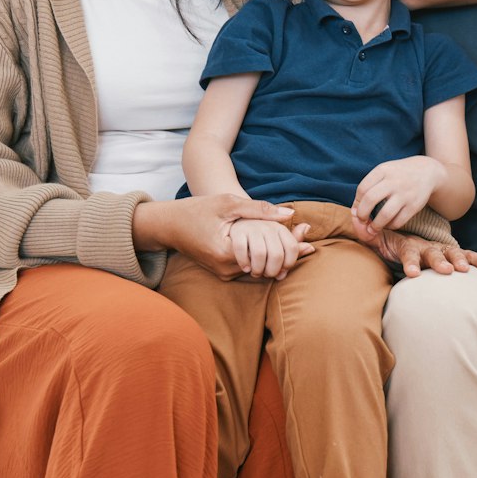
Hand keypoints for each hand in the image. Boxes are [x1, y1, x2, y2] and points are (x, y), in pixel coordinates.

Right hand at [136, 195, 310, 280]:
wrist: (170, 224)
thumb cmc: (197, 209)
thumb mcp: (228, 203)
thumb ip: (259, 209)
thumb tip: (289, 214)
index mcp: (227, 253)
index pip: (269, 256)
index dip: (289, 248)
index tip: (306, 239)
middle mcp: (226, 269)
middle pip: (267, 266)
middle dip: (286, 255)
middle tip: (306, 242)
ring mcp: (224, 274)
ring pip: (260, 270)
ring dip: (275, 258)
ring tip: (292, 243)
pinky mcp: (223, 273)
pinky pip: (250, 268)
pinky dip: (262, 258)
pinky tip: (272, 246)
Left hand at [350, 213, 476, 278]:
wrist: (407, 235)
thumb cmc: (390, 244)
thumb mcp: (377, 240)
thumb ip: (368, 235)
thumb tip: (358, 224)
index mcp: (408, 245)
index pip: (408, 253)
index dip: (411, 263)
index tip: (413, 273)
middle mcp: (426, 247)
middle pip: (433, 253)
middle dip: (439, 262)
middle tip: (446, 271)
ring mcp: (440, 250)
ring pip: (451, 253)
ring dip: (458, 260)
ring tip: (464, 270)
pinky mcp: (450, 255)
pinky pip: (466, 256)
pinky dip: (476, 260)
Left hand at [352, 155, 445, 231]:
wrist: (427, 171)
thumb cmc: (398, 174)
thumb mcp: (384, 172)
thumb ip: (369, 187)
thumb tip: (354, 211)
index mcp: (383, 170)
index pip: (362, 189)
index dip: (356, 203)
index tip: (357, 210)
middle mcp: (394, 181)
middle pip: (370, 200)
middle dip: (362, 214)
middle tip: (362, 220)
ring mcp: (405, 193)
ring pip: (385, 214)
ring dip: (375, 225)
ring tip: (372, 229)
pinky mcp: (415, 205)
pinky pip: (398, 221)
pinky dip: (390, 226)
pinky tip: (388, 225)